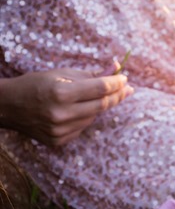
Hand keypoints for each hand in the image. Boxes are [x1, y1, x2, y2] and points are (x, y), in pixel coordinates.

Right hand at [0, 65, 133, 145]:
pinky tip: (73, 111)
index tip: (125, 78)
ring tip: (86, 98)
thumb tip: (117, 68)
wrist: (7, 107)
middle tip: (127, 88)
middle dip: (117, 95)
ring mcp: (59, 130)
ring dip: (97, 106)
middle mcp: (61, 114)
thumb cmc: (36, 84)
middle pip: (102, 105)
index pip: (100, 88)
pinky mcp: (58, 140)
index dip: (116, 82)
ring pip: (94, 117)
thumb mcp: (61, 73)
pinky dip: (84, 117)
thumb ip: (91, 74)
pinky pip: (82, 127)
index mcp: (61, 93)